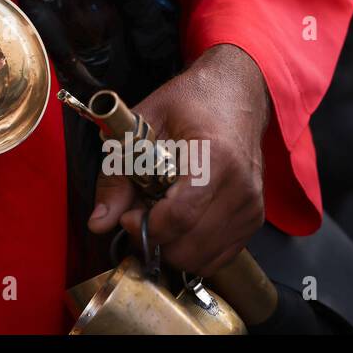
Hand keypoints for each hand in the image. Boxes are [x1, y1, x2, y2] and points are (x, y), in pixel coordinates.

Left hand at [87, 44, 270, 275]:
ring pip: (202, 259)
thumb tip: (99, 221)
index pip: (180, 216)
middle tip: (137, 216)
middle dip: (154, 240)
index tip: (127, 216)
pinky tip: (178, 224)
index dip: (145, 226)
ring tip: (157, 217)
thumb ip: (117, 175)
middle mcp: (241, 188)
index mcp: (215, 158)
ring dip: (171, 248)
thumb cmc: (189, 103)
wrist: (236, 93)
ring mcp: (251, 207)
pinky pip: (218, 257)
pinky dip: (191, 250)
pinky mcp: (253, 220)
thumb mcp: (141, 125)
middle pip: (189, 245)